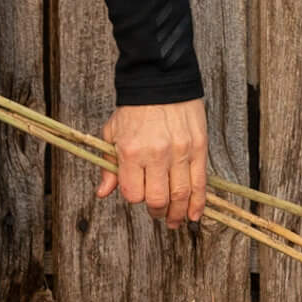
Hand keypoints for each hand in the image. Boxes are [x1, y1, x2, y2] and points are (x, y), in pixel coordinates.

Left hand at [95, 99, 207, 228]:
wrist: (161, 81)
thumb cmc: (134, 109)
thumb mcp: (112, 133)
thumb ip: (109, 165)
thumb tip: (102, 193)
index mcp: (131, 151)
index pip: (133, 193)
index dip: (135, 199)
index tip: (138, 195)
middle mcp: (156, 154)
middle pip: (158, 199)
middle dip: (156, 211)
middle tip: (157, 214)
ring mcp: (179, 152)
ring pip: (180, 195)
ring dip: (177, 213)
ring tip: (174, 220)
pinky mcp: (199, 148)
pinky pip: (200, 183)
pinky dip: (198, 203)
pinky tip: (194, 214)